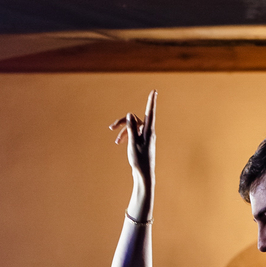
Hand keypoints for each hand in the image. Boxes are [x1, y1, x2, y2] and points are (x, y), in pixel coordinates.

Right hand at [110, 89, 155, 210]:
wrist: (143, 175)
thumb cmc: (139, 161)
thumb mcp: (132, 144)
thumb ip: (131, 128)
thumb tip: (129, 114)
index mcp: (149, 132)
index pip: (150, 113)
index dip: (151, 101)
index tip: (154, 91)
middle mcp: (148, 133)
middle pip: (135, 120)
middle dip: (123, 122)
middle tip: (111, 127)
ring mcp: (145, 137)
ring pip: (133, 127)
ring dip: (123, 131)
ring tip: (116, 140)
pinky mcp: (141, 142)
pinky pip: (133, 134)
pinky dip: (126, 136)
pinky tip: (119, 142)